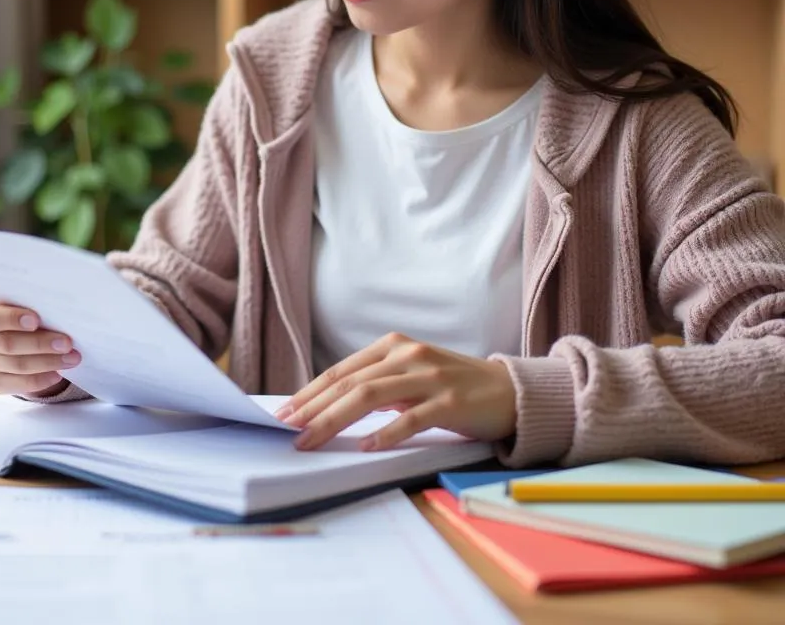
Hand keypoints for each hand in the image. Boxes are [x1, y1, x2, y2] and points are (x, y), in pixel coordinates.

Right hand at [0, 295, 80, 396]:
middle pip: (7, 344)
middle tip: (67, 343)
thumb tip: (61, 310)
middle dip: (40, 343)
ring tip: (72, 357)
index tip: (37, 320)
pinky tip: (58, 373)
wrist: (20, 330)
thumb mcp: (26, 300)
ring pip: (16, 364)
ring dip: (47, 362)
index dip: (13, 319)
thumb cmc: (26, 309)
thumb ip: (34, 302)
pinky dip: (40, 379)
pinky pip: (17, 384)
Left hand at [276, 332, 516, 451]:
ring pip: (370, 396)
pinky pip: (411, 418)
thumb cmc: (452, 386)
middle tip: (287, 431)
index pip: (341, 371)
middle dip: (313, 409)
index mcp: (393, 345)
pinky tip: (366, 447)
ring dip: (335, 421)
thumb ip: (376, 384)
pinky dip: (385, 433)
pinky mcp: (450, 401)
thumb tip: (327, 407)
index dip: (309, 392)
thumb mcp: (410, 376)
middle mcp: (407, 355)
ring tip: (311, 441)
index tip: (283, 413)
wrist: (508, 391)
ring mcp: (429, 377)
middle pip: (349, 383)